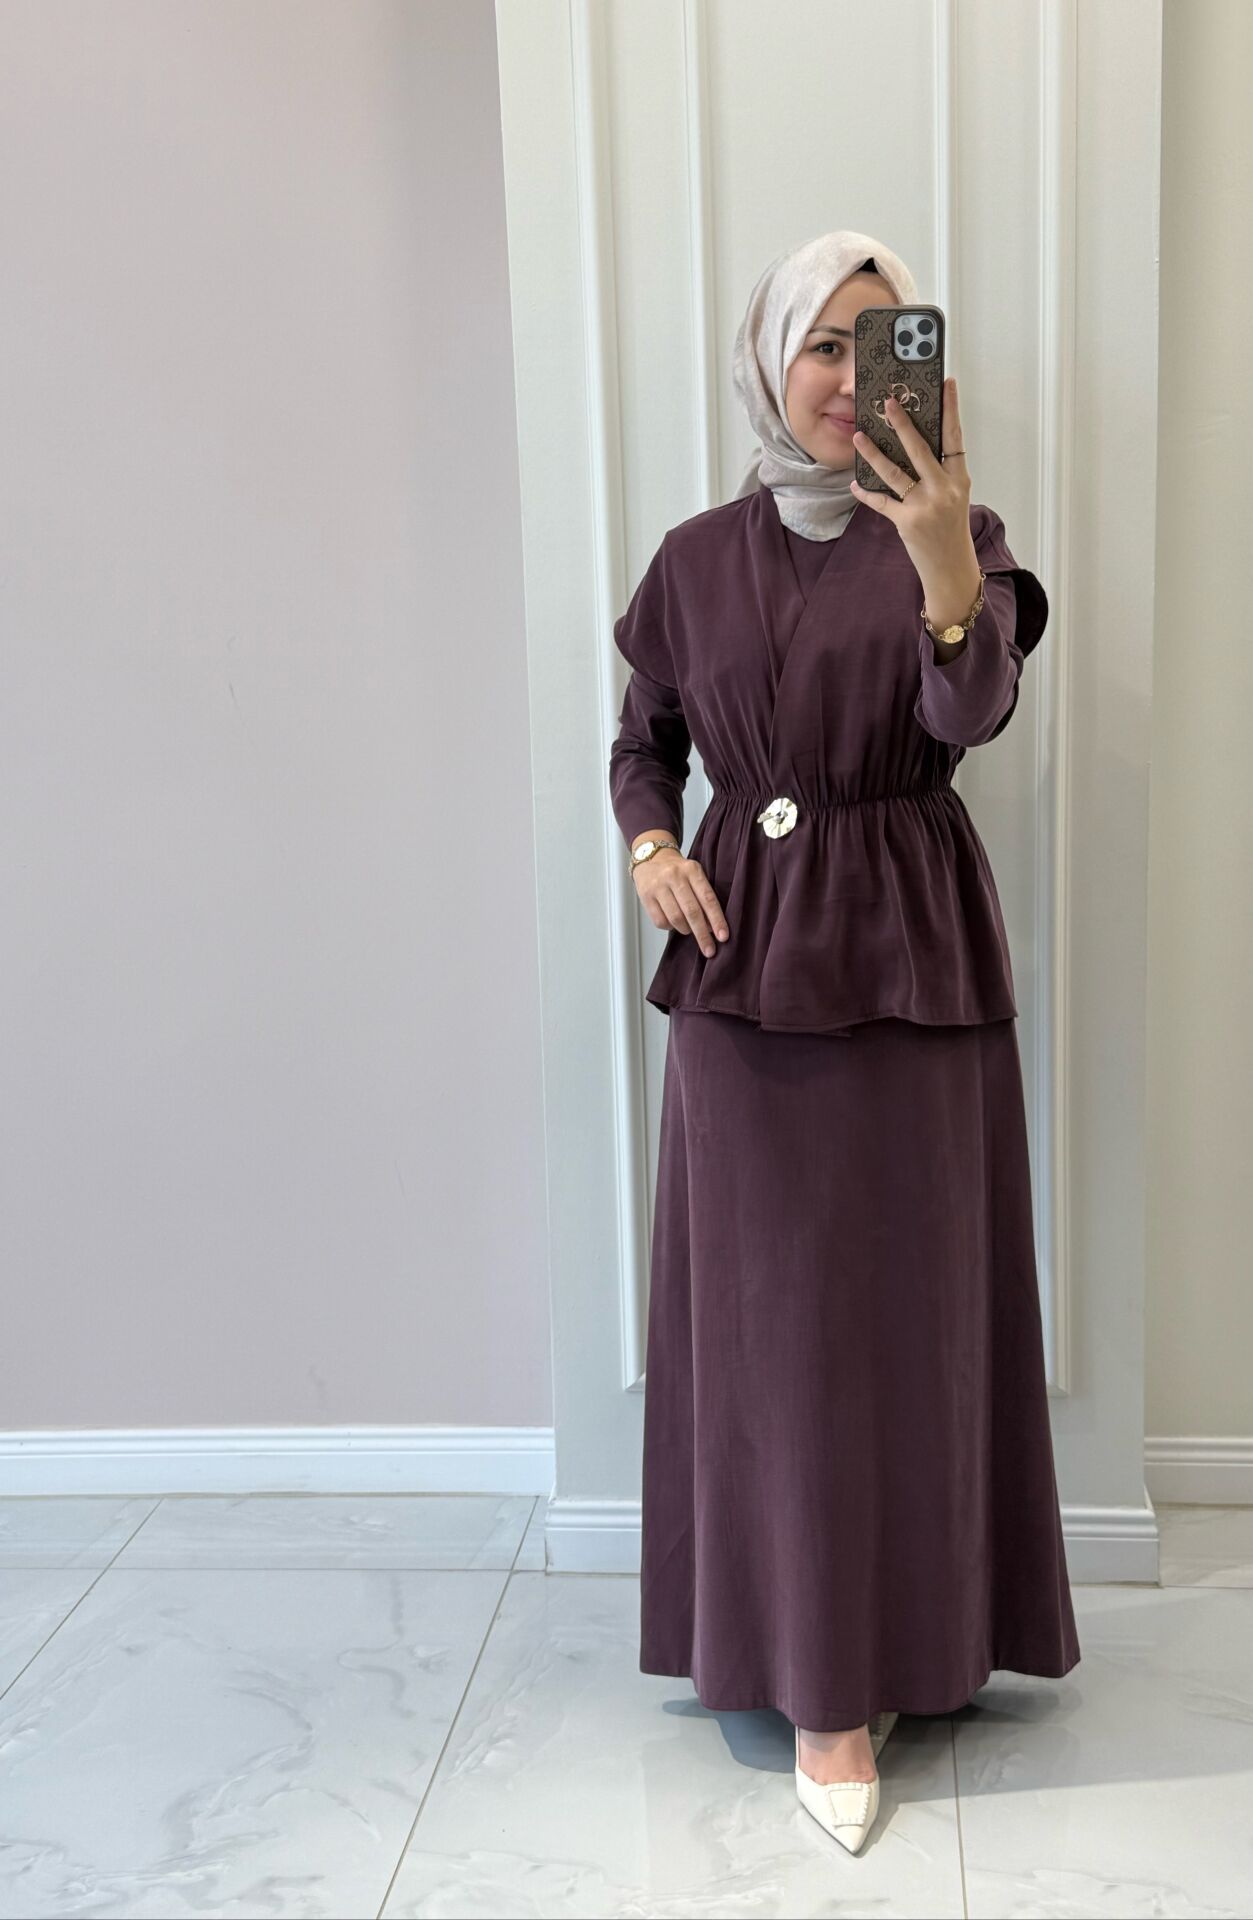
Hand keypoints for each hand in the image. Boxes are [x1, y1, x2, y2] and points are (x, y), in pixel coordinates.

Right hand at [633, 848, 728, 959]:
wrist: (651, 858)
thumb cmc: (678, 872)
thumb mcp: (694, 876)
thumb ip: (703, 897)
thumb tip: (712, 927)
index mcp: (692, 870)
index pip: (708, 899)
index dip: (717, 920)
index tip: (723, 937)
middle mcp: (675, 876)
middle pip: (692, 912)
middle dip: (702, 935)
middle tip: (710, 950)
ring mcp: (658, 886)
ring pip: (676, 919)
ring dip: (685, 930)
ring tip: (689, 929)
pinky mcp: (646, 896)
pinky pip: (660, 921)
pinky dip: (670, 927)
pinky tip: (673, 922)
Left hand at [849, 375, 974, 579]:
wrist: (950, 567)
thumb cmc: (950, 528)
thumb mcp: (954, 496)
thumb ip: (939, 472)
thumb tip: (912, 444)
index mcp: (959, 479)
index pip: (955, 437)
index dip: (951, 409)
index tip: (947, 385)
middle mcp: (944, 490)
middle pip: (920, 449)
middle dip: (902, 423)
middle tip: (888, 402)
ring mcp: (925, 506)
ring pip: (894, 472)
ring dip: (873, 453)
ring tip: (859, 437)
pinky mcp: (907, 522)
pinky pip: (881, 502)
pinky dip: (866, 493)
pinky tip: (854, 484)